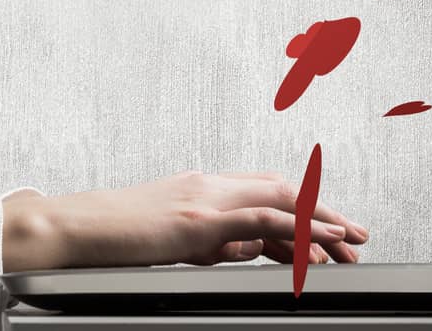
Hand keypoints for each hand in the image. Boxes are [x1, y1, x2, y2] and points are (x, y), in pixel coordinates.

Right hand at [1, 169, 368, 271]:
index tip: (332, 230)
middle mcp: (208, 184)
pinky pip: (258, 219)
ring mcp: (204, 198)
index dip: (305, 208)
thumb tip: (250, 248)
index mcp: (202, 188)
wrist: (74, 228)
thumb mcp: (173, 239)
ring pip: (279, 200)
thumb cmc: (114, 237)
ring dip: (321, 222)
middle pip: (283, 191)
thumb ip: (213, 240)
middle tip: (357, 238)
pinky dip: (295, 228)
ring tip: (350, 242)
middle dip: (325, 213)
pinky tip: (317, 241)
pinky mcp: (196, 219)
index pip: (265, 191)